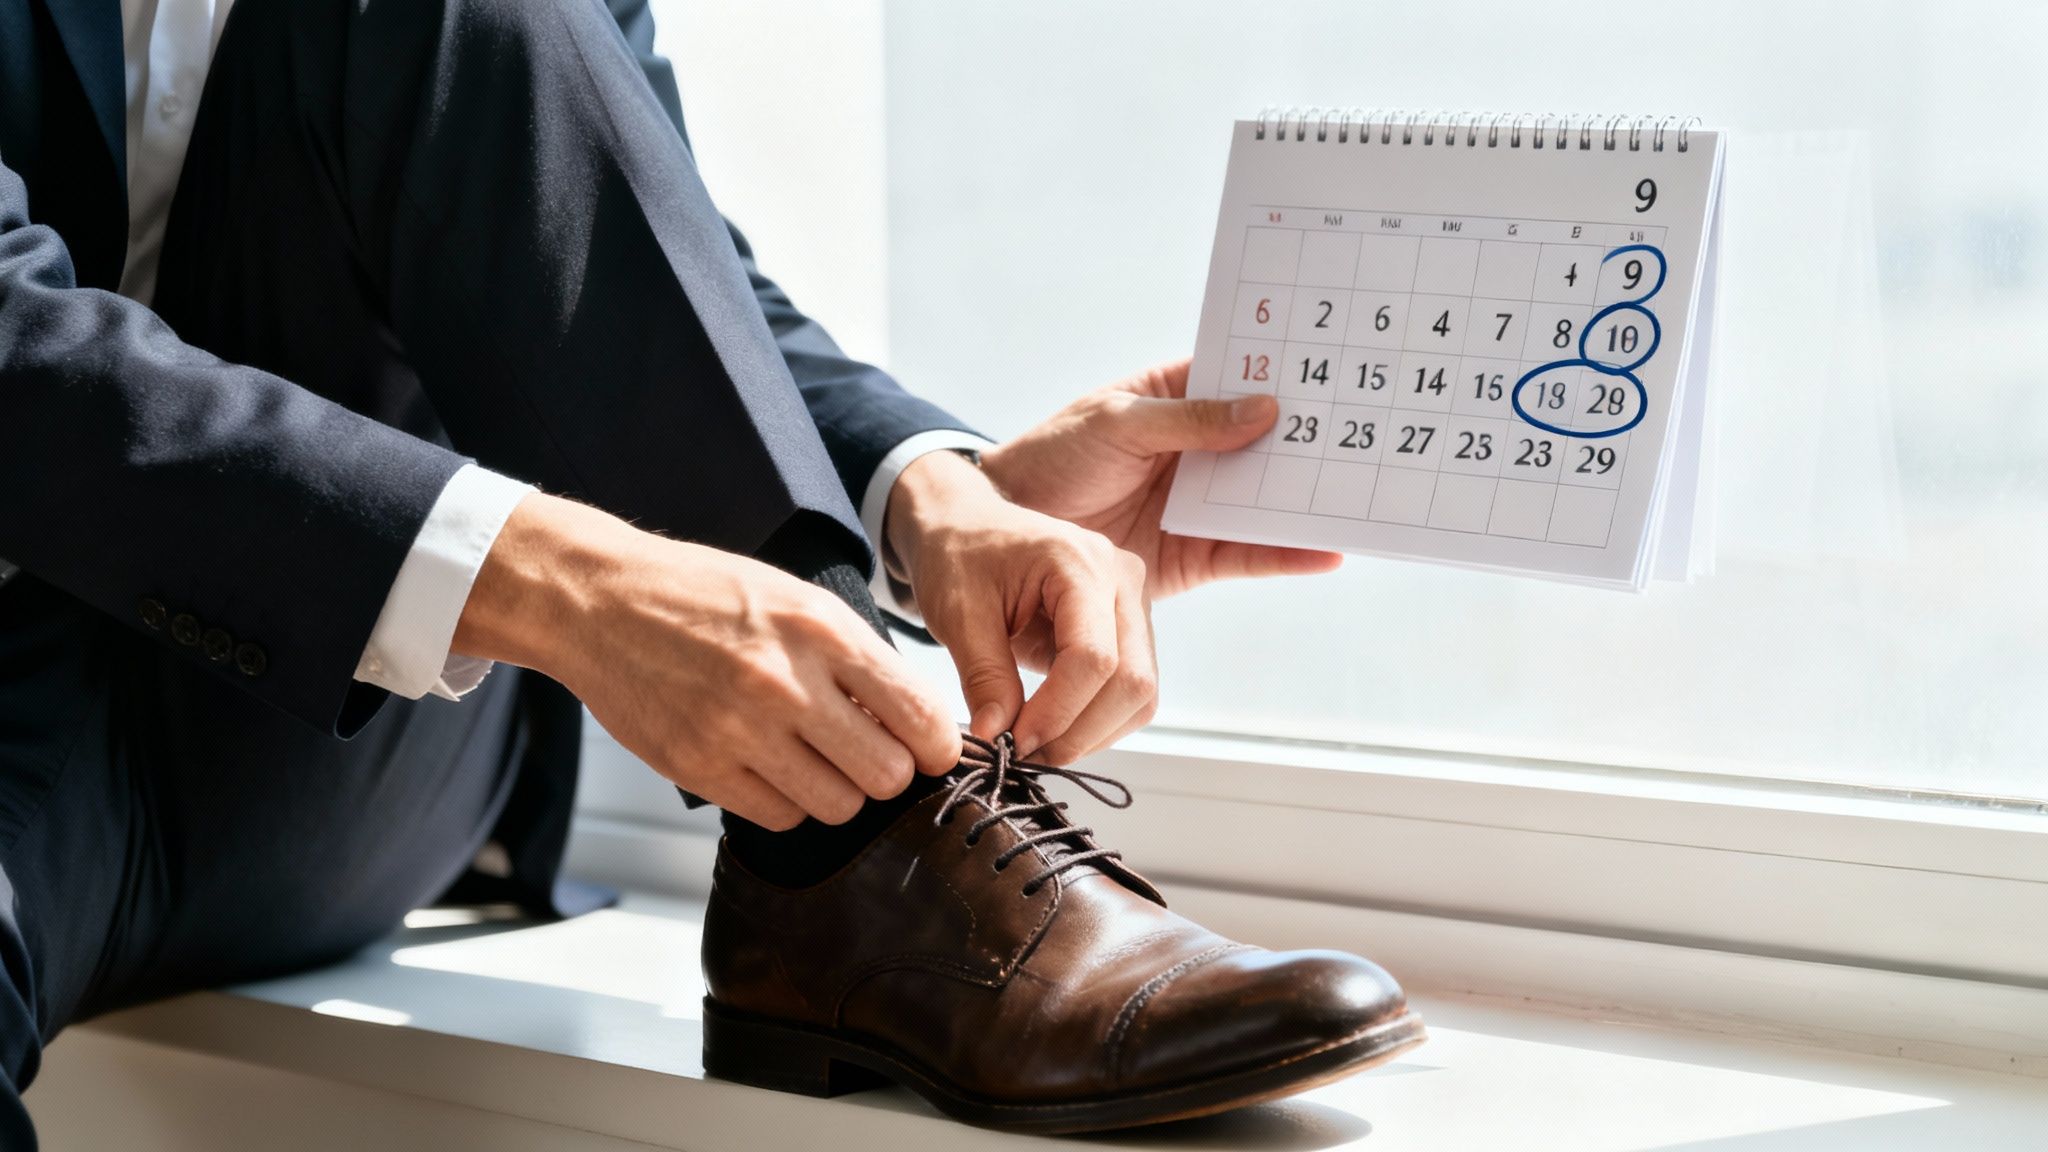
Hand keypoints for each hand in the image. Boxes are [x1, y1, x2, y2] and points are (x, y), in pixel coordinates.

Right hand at [454, 493, 960, 829]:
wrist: (600, 602)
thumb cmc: (704, 595)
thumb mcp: (794, 599)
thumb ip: (854, 656)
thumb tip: (915, 720)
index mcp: (820, 630)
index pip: (919, 713)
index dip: (938, 744)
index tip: (932, 749)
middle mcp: (785, 683)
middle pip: (887, 774)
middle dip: (889, 772)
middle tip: (869, 754)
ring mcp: (739, 731)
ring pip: (838, 805)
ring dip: (839, 790)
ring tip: (815, 759)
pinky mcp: (700, 768)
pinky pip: (780, 816)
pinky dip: (787, 801)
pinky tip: (770, 767)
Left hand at [886, 452, 1153, 763]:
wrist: (967, 527)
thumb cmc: (959, 555)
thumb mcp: (956, 611)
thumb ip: (982, 674)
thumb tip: (998, 734)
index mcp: (1080, 562)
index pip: (1094, 657)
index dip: (1057, 712)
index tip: (1012, 742)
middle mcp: (1122, 580)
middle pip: (1132, 681)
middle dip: (1079, 732)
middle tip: (1024, 755)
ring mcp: (1132, 604)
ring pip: (1140, 694)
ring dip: (1092, 734)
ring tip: (1036, 746)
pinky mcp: (1126, 629)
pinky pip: (1131, 691)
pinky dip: (1097, 722)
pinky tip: (1053, 727)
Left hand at [980, 359, 1341, 598]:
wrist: (1008, 533)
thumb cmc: (1053, 457)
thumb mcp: (1117, 423)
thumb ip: (1190, 420)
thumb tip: (1266, 409)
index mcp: (1180, 397)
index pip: (1245, 377)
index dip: (1290, 373)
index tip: (1342, 370)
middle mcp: (1201, 449)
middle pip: (1270, 442)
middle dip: (1315, 439)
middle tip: (1373, 434)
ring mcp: (1202, 503)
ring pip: (1267, 499)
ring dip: (1309, 497)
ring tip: (1363, 494)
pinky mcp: (1194, 556)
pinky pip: (1248, 554)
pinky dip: (1286, 554)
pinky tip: (1326, 551)